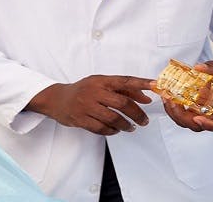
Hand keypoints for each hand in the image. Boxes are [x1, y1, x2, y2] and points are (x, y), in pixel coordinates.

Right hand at [26, 75, 153, 134]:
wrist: (56, 98)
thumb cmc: (83, 90)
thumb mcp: (101, 84)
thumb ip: (123, 89)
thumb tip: (146, 98)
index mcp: (101, 81)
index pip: (125, 81)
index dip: (142, 83)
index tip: (155, 86)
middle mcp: (94, 92)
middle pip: (122, 103)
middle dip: (137, 114)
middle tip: (144, 120)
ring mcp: (86, 106)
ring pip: (113, 118)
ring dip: (126, 125)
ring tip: (132, 127)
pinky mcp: (80, 119)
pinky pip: (101, 128)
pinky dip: (112, 131)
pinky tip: (116, 130)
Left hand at [157, 61, 212, 132]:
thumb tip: (199, 68)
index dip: (210, 126)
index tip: (198, 119)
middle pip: (199, 126)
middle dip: (182, 116)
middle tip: (172, 101)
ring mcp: (203, 116)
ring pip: (187, 122)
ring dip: (174, 112)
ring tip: (165, 96)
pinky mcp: (194, 111)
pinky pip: (182, 114)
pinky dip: (172, 106)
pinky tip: (166, 95)